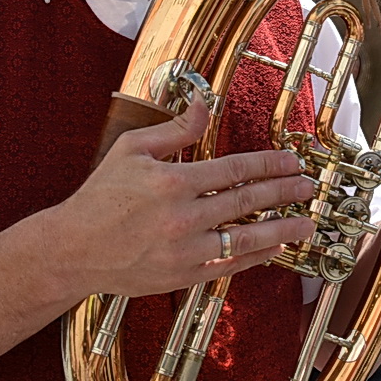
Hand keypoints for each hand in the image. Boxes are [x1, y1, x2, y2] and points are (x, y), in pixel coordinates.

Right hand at [47, 99, 318, 300]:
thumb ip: (175, 129)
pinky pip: (229, 266)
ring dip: (281, 230)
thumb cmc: (100, 196)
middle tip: (308, 187)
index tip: (292, 162)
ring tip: (306, 223)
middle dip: (284, 193)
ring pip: (245, 238)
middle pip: (247, 202)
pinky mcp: (182, 275)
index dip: (269, 164)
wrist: (73, 250)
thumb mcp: (132, 150)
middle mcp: (182, 216)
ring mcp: (184, 250)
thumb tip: (205, 104)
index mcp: (172, 181)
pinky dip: (255, 257)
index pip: (235, 169)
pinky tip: (274, 249)